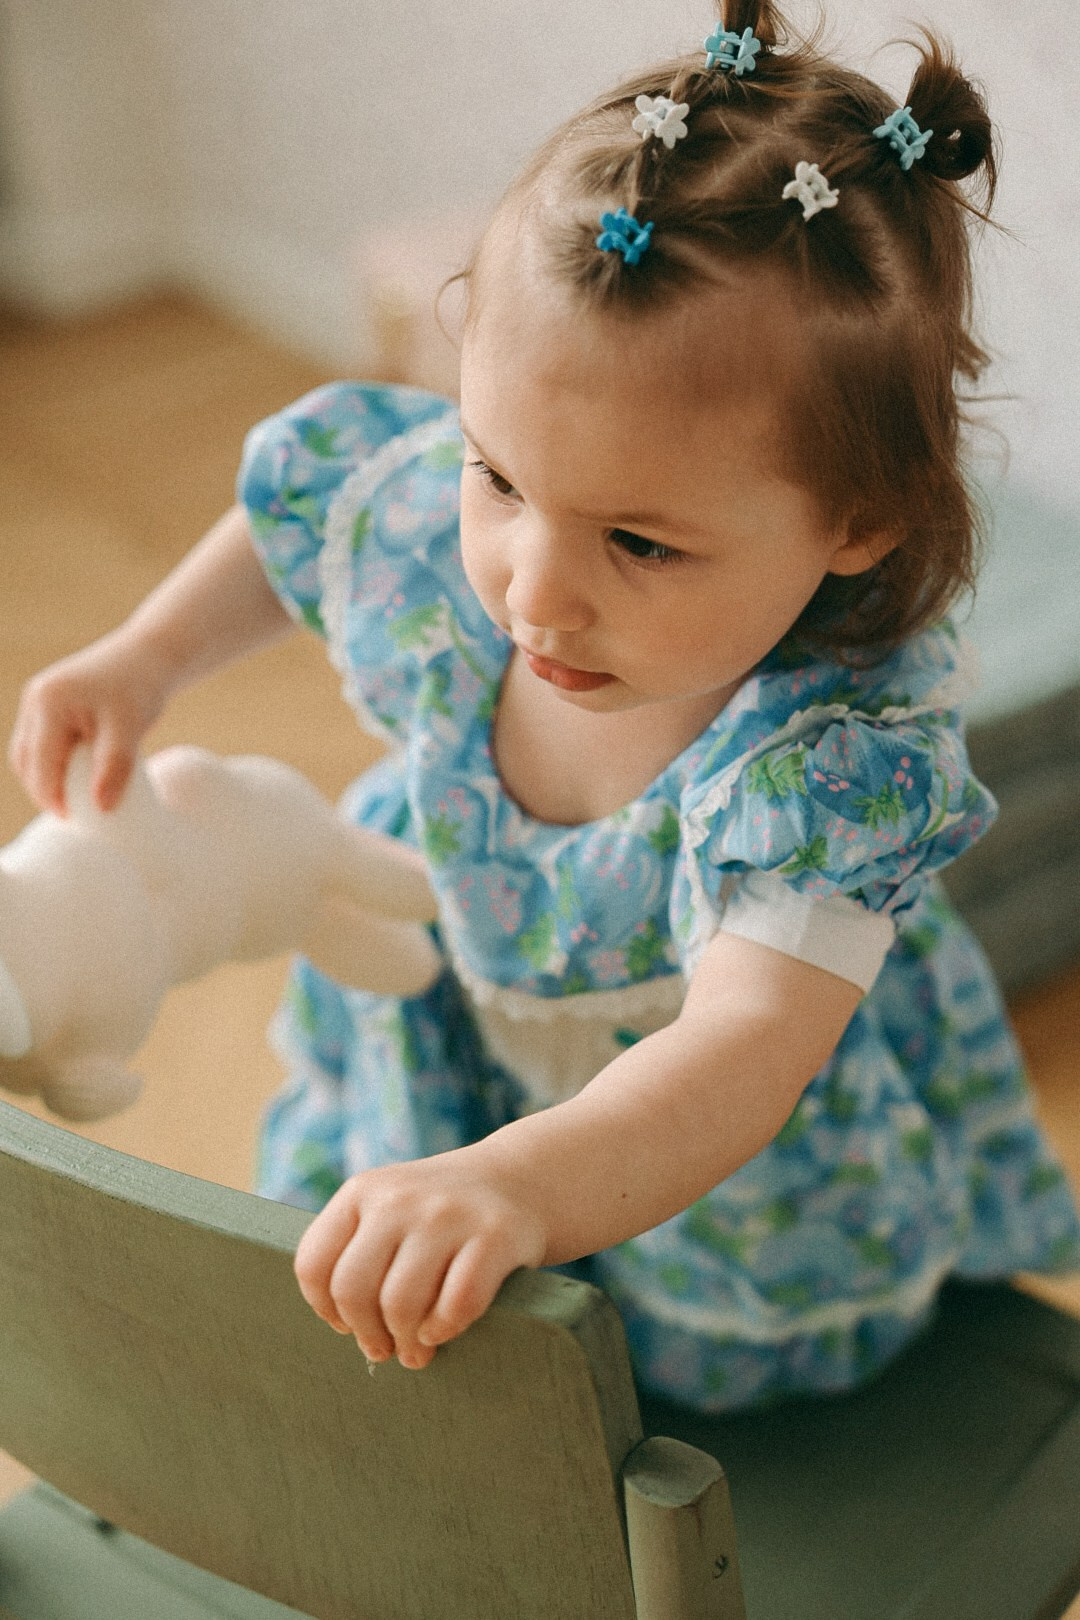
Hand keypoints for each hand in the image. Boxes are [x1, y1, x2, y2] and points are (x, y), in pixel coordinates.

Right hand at [8, 630, 169, 813]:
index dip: (51, 796)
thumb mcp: (129, 728)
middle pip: (28, 760)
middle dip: (45, 790)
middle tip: (72, 817)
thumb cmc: (140, 688)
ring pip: (30, 753)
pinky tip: (74, 780)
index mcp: (48, 704)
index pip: (40, 764)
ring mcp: (39, 701)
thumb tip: (102, 808)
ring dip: (45, 779)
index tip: (72, 821)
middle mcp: (36, 700)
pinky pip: (42, 742)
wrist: (149, 655)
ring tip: (72, 802)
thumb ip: (114, 766)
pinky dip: (53, 764)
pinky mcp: (50, 705)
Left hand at [292, 1149, 548, 1369]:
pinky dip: (444, 1329)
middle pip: (353, 1290)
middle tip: (383, 1349)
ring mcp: (448, 1214)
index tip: (347, 1324)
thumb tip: (342, 1324)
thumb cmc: (439, 1216)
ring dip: (406, 1341)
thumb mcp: (388, 1208)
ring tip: (416, 1349)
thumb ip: (355, 1251)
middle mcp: (400, 1197)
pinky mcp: (494, 1234)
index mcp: (362, 1190)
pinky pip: (457, 1304)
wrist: (520, 1180)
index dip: (324, 1308)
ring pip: (401, 1303)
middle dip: (366, 1333)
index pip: (314, 1263)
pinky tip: (442, 1330)